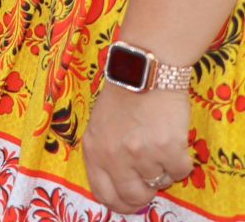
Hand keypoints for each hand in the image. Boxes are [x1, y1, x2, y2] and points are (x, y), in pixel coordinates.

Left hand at [82, 83, 193, 212]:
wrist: (144, 72)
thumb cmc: (122, 96)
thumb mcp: (99, 125)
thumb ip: (106, 153)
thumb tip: (120, 183)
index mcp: (93, 149)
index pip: (103, 193)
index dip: (119, 203)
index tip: (129, 203)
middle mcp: (114, 156)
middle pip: (133, 196)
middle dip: (145, 192)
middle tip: (152, 179)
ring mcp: (141, 154)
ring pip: (160, 181)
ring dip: (163, 167)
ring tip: (158, 142)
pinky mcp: (167, 149)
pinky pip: (181, 171)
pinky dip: (181, 159)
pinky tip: (172, 138)